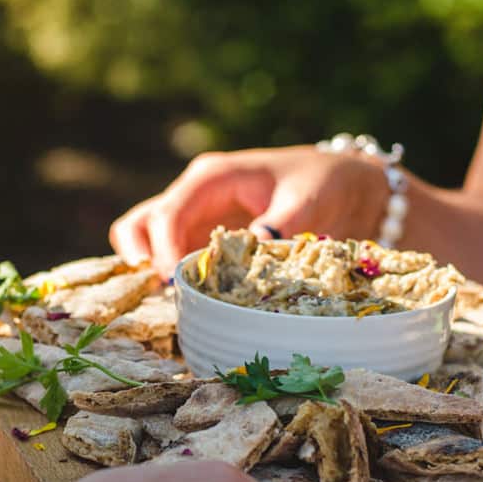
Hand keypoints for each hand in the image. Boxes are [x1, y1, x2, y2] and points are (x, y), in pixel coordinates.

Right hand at [110, 145, 389, 274]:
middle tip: (165, 293)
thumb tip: (255, 245)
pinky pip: (170, 259)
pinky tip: (188, 304)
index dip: (164, 250)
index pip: (168, 213)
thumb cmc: (324, 183)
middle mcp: (194, 196)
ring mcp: (195, 218)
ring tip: (172, 302)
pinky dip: (170, 280)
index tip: (176, 284)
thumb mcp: (308, 200)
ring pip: (145, 242)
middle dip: (141, 260)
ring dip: (149, 272)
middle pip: (139, 224)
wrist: (343, 185)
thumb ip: (280, 223)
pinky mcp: (204, 240)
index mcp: (212, 178)